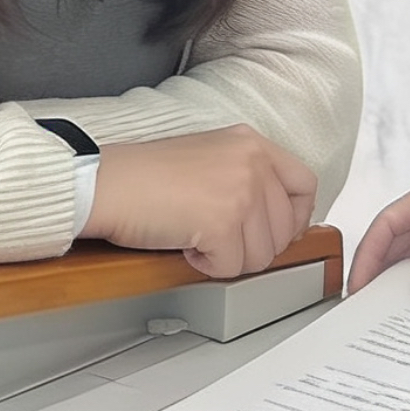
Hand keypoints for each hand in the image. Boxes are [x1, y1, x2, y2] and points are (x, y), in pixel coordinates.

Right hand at [85, 126, 316, 279]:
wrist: (104, 183)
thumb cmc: (142, 175)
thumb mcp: (209, 157)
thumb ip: (246, 176)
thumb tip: (272, 220)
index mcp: (252, 143)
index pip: (305, 184)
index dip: (296, 217)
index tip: (279, 233)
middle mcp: (254, 162)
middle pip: (285, 229)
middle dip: (255, 246)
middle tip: (221, 242)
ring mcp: (241, 192)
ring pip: (262, 254)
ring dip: (229, 258)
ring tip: (196, 238)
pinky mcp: (223, 222)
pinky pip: (232, 267)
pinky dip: (208, 266)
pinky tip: (186, 246)